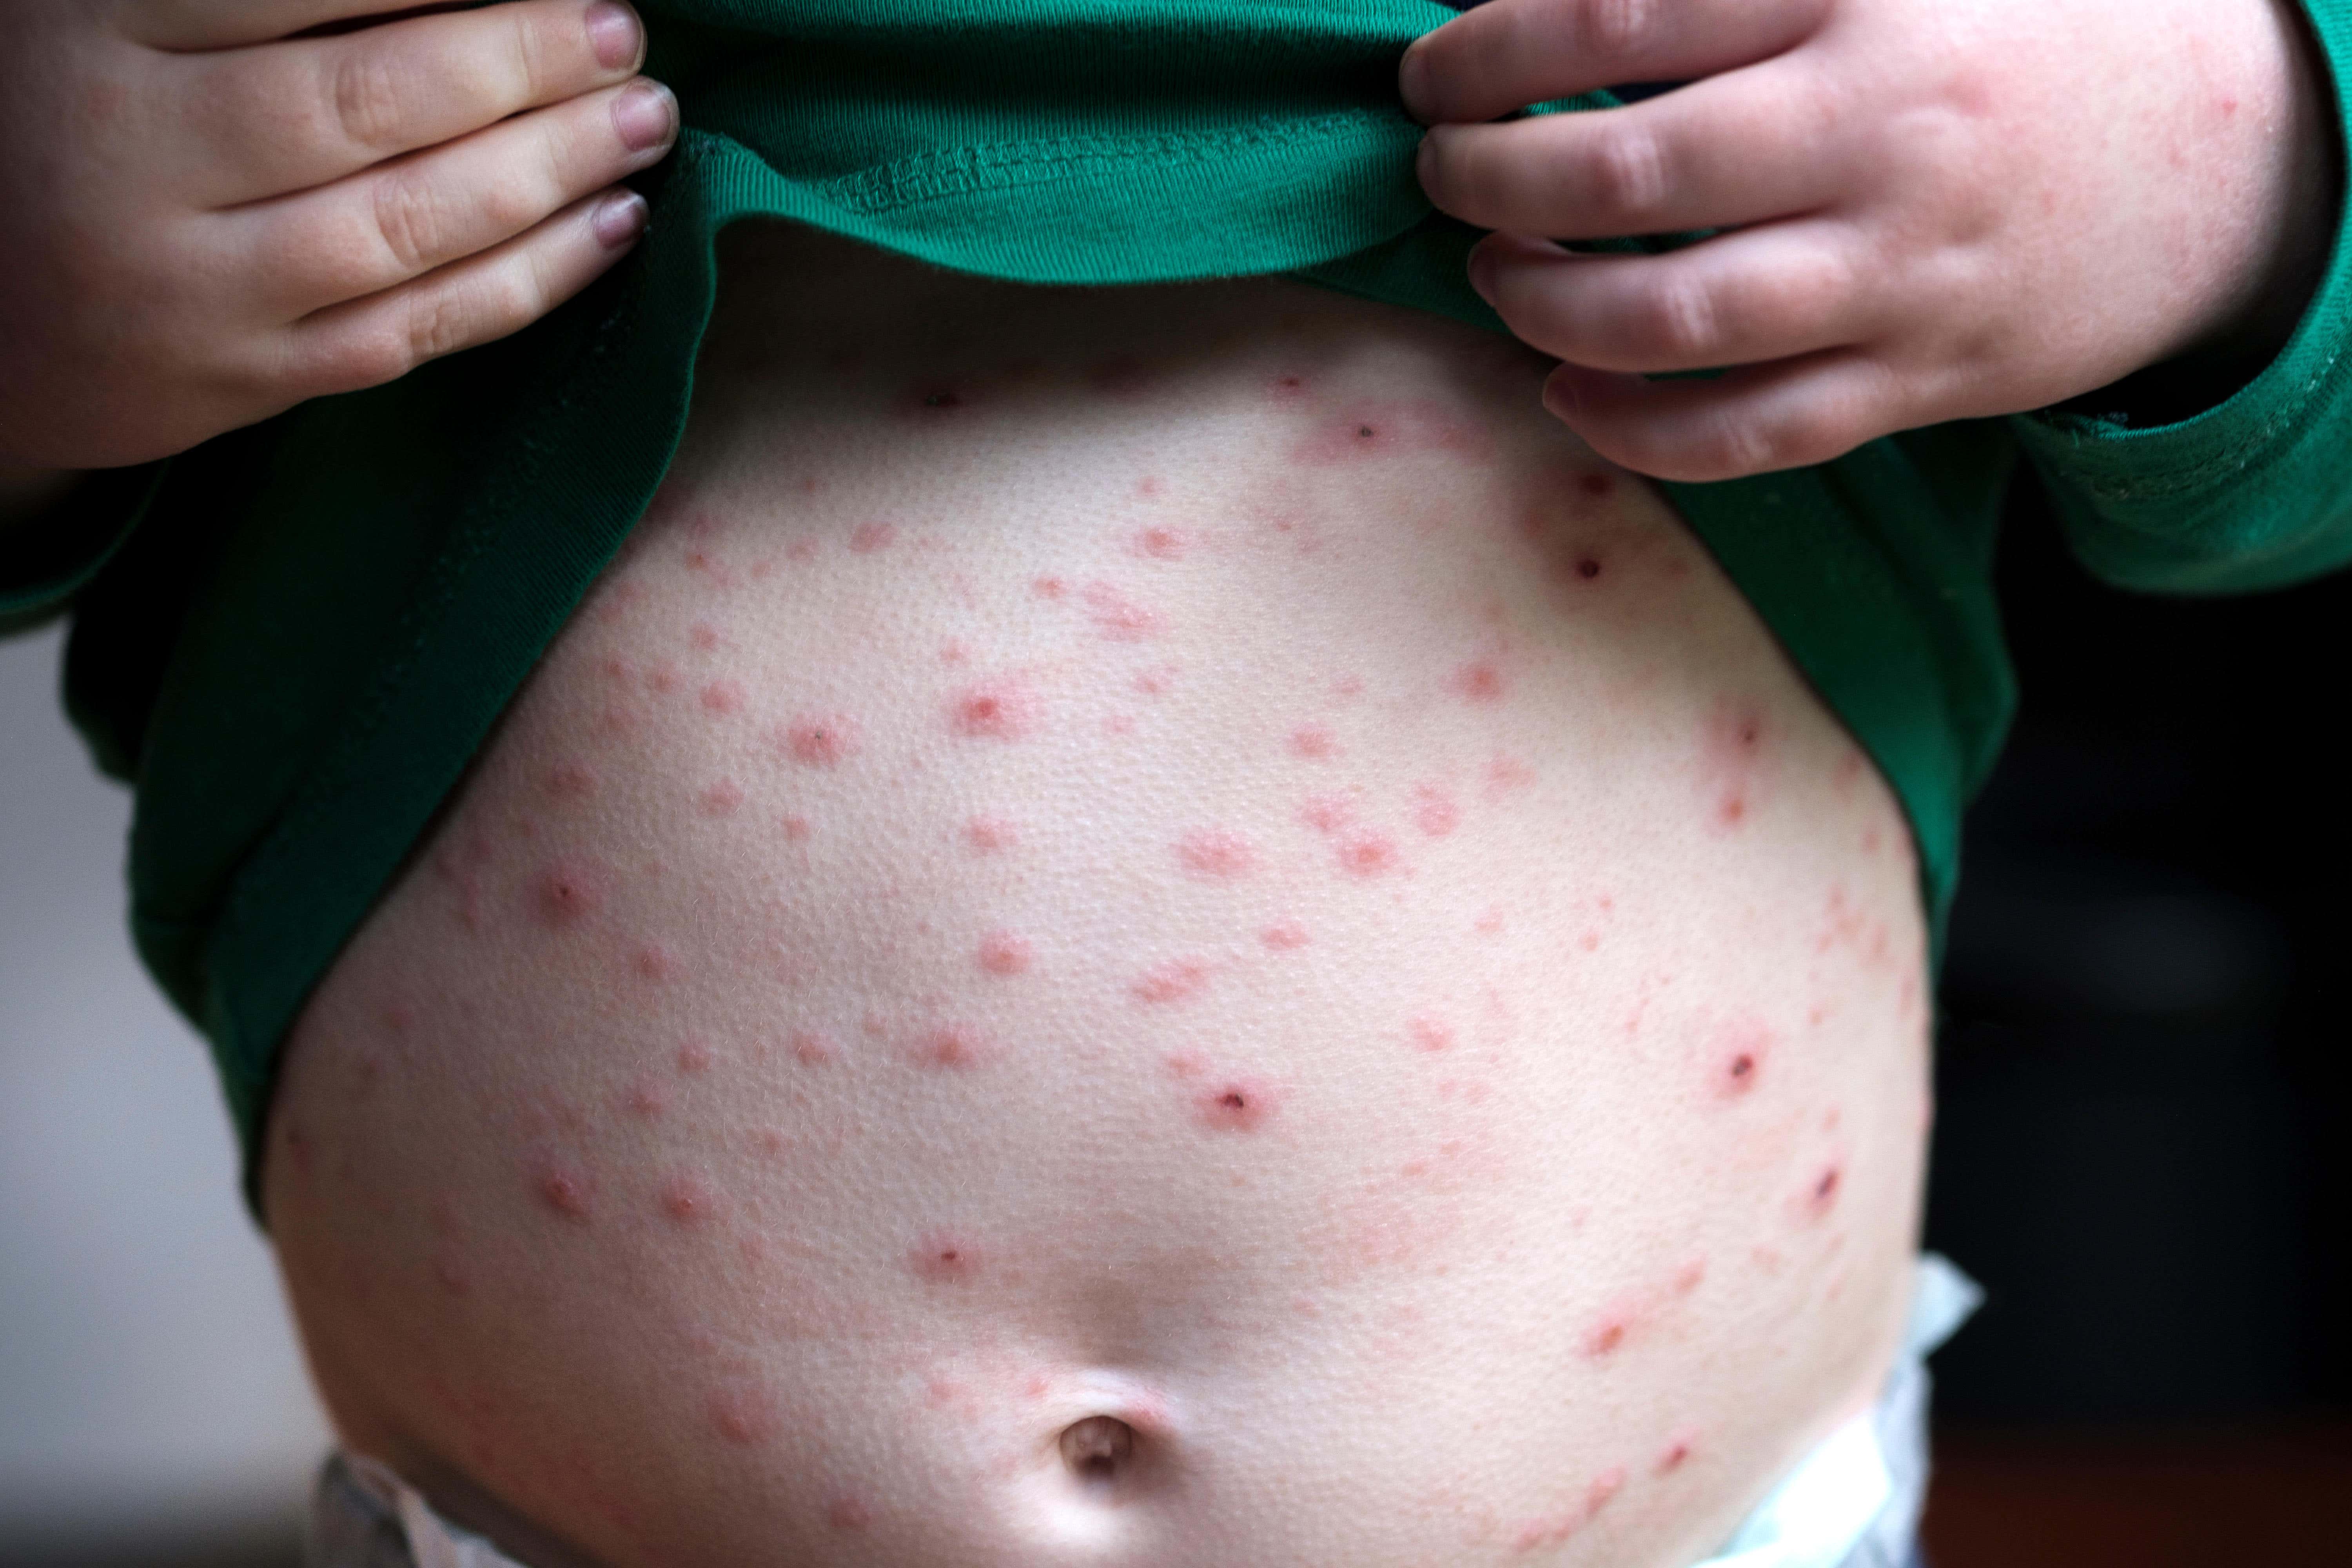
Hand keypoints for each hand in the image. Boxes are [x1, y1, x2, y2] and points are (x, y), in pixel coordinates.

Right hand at [0, 1, 677, 469]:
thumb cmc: (65, 118)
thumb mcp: (117, 21)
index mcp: (86, 34)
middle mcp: (130, 161)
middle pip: (369, 104)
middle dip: (522, 66)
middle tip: (625, 36)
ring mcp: (188, 287)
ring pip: (408, 227)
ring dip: (551, 172)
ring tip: (645, 122)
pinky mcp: (238, 380)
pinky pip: (412, 330)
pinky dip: (527, 279)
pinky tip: (610, 227)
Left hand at [1404, 0, 2339, 480]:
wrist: (2211, 157)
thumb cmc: (2010, 45)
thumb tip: (1553, 1)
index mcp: (1864, 3)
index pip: (1622, 17)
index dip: (1491, 48)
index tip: (1434, 70)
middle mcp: (1880, 138)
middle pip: (1630, 176)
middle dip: (1492, 178)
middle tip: (1446, 169)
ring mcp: (1901, 274)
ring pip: (1675, 319)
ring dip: (1544, 305)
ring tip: (1495, 269)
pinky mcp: (1918, 382)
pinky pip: (1747, 435)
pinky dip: (1632, 430)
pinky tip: (1564, 390)